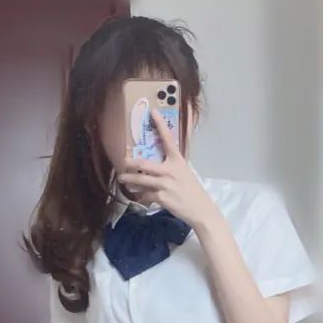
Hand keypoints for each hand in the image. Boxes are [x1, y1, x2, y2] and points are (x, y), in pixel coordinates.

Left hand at [119, 109, 222, 232]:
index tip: (153, 112)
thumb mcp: (185, 172)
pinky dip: (140, 195)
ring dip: (130, 180)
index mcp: (178, 161)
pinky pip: (146, 195)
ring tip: (123, 179)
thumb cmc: (192, 190)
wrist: (200, 209)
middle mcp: (170, 170)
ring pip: (142, 180)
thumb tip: (157, 162)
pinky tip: (137, 195)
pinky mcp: (162, 197)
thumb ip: (172, 165)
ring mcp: (165, 184)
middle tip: (123, 161)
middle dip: (131, 163)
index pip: (168, 139)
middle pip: (145, 164)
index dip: (160, 125)